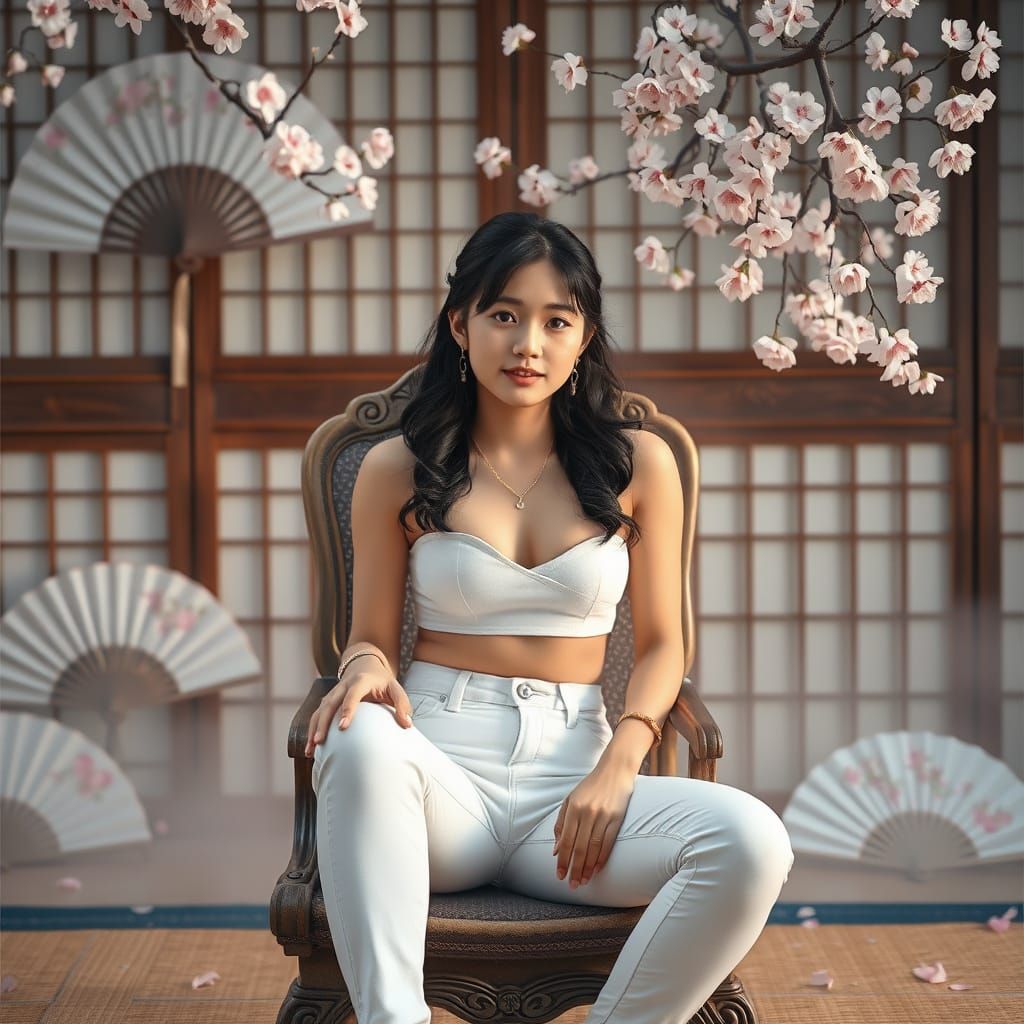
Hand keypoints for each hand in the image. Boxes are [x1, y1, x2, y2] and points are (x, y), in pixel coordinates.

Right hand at [303, 663, 412, 756]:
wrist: (365, 665)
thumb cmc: (382, 681)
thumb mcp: (396, 688)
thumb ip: (402, 704)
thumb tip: (407, 725)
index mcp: (360, 681)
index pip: (352, 695)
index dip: (347, 710)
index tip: (343, 727)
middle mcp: (343, 686)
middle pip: (330, 703)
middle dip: (323, 723)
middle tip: (319, 741)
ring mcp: (333, 693)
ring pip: (320, 710)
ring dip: (314, 728)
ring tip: (311, 749)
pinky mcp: (328, 700)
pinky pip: (317, 714)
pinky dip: (313, 729)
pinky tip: (311, 747)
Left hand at [552, 763, 635, 888]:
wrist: (614, 770)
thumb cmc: (590, 786)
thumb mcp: (570, 800)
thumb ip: (561, 824)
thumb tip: (556, 850)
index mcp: (573, 808)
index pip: (566, 841)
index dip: (563, 860)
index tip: (559, 875)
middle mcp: (587, 812)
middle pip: (580, 847)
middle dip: (575, 869)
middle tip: (572, 885)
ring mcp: (603, 815)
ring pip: (594, 848)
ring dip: (588, 867)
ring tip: (584, 881)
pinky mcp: (617, 818)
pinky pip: (609, 842)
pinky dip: (602, 858)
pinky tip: (597, 869)